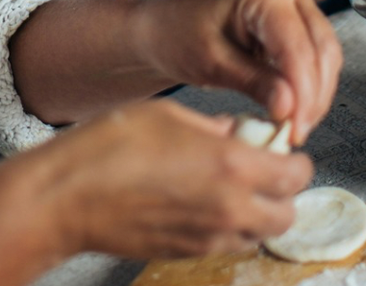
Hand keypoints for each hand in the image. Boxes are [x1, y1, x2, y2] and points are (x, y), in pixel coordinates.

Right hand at [31, 100, 311, 259]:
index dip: (292, 156)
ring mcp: (209, 238)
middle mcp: (229, 209)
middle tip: (259, 167)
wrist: (70, 195)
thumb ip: (212, 126)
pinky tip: (197, 199)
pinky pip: (226, 243)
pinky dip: (226, 225)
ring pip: (259, 233)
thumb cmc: (111, 145)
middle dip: (281, 191)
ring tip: (226, 184)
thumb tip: (234, 132)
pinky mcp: (187, 253)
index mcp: (231, 166)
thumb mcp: (168, 113)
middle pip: (287, 214)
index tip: (278, 145)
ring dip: (255, 211)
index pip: (295, 173)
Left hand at [132, 0, 341, 144]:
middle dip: (312, 97)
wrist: (162, 27)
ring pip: (325, 55)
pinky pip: (315, 56)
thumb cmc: (177, 34)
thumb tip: (290, 108)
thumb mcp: (211, 63)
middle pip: (320, 49)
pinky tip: (293, 111)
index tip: (295, 128)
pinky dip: (309, 86)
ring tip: (293, 127)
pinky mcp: (294, 20)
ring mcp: (292, 1)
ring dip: (315, 95)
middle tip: (295, 134)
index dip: (302, 93)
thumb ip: (254, 83)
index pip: (297, 47)